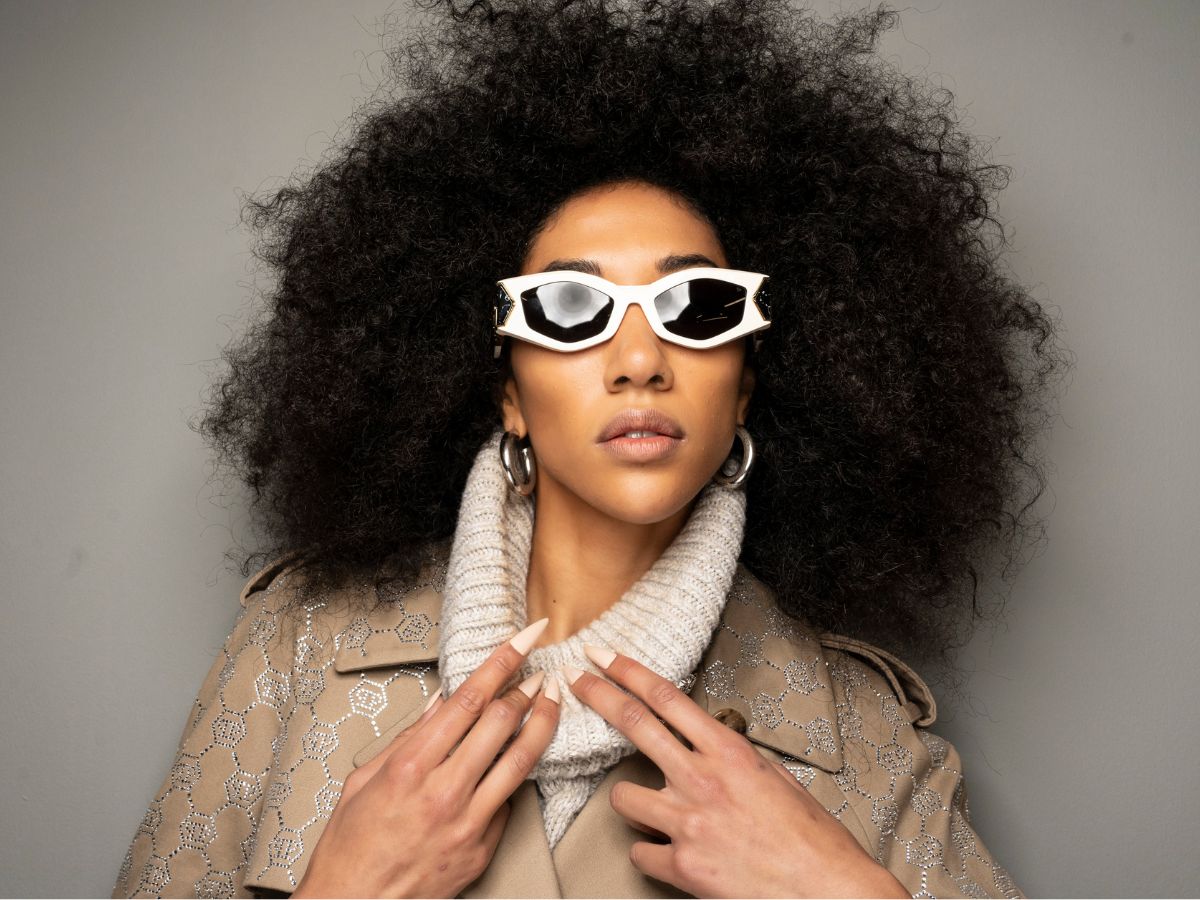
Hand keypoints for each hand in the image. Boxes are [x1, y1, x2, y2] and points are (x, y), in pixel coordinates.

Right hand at [292, 618, 559, 897]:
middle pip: (502, 722)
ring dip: (542, 722)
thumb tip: (441, 704)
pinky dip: (514, 776)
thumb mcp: (364, 780)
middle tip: (539, 668)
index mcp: (410, 766)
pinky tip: (519, 759)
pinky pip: (509, 802)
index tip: (522, 639)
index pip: (470, 699)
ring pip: (521, 759)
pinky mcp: (483, 848)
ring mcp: (468, 822)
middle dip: (527, 687)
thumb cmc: (351, 848)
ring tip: (552, 700)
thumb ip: (407, 738)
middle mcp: (444, 791)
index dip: (502, 662)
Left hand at [565, 647, 908, 898]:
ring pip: (622, 797)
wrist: (829, 891)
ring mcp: (688, 822)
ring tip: (652, 811)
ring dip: (630, 801)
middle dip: (598, 696)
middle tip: (575, 680)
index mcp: (730, 752)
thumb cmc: (812, 840)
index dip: (629, 672)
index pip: (667, 698)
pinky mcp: (682, 866)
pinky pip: (638, 852)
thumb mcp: (776, 780)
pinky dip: (649, 853)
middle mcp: (703, 779)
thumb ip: (734, 761)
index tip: (605, 656)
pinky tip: (669, 854)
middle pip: (634, 724)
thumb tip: (710, 750)